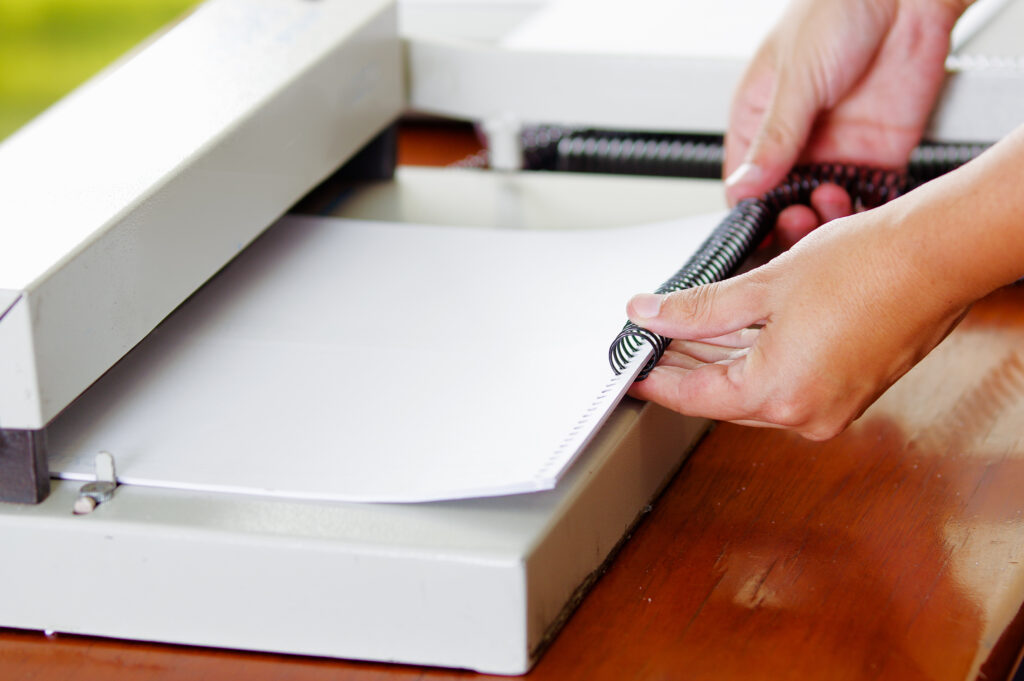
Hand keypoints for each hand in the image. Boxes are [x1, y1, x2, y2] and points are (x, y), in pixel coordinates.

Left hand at [625, 206, 969, 439]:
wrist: (939, 256)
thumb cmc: (867, 265)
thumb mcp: (763, 284)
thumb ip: (698, 308)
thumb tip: (650, 315)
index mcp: (779, 394)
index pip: (693, 396)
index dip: (654, 379)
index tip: (631, 369)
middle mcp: (806, 414)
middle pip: (722, 397)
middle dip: (685, 365)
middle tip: (653, 340)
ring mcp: (831, 407)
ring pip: (754, 391)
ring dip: (719, 361)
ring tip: (685, 331)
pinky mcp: (848, 392)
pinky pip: (786, 384)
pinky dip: (755, 361)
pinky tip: (732, 333)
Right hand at [724, 0, 966, 244]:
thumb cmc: (838, 8)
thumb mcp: (796, 77)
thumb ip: (774, 136)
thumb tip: (744, 184)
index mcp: (759, 123)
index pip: (745, 185)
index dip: (751, 211)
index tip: (762, 223)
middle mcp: (796, 144)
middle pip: (782, 205)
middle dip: (788, 220)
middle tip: (799, 215)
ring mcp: (837, 152)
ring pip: (823, 209)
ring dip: (826, 217)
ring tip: (831, 198)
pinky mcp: (878, 156)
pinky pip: (867, 198)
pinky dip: (863, 212)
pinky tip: (859, 207)